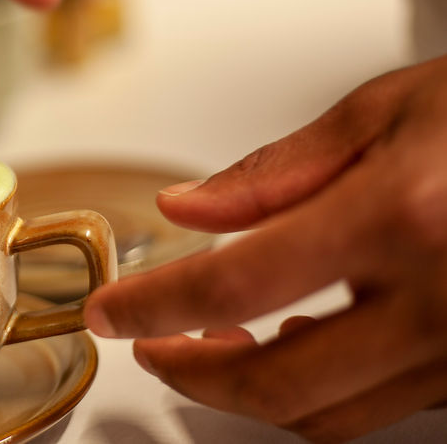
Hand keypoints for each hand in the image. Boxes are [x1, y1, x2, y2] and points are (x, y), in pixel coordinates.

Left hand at [84, 55, 446, 441]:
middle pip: (280, 382)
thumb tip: (188, 210)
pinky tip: (294, 341)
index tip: (110, 312)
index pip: (237, 282)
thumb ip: (276, 171)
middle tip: (151, 343)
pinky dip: (319, 388)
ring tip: (211, 340)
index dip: (154, 307)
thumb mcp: (384, 110)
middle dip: (192, 374)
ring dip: (251, 390)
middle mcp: (441, 301)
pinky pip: (381, 407)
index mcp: (400, 217)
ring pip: (331, 414)